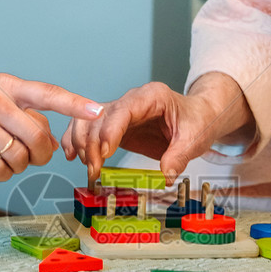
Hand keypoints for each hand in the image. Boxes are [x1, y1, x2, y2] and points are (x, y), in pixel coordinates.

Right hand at [0, 73, 103, 180]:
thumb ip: (23, 111)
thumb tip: (51, 137)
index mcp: (6, 85)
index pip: (47, 93)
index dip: (74, 103)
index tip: (96, 110)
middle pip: (38, 138)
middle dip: (41, 153)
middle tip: (34, 155)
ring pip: (20, 158)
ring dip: (19, 165)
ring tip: (5, 155)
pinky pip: (0, 171)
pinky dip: (2, 173)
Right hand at [61, 73, 253, 184]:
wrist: (198, 116)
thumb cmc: (196, 120)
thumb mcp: (195, 137)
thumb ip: (180, 155)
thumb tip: (165, 174)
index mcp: (151, 97)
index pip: (124, 109)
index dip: (110, 130)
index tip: (105, 152)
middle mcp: (131, 101)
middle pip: (99, 116)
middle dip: (92, 144)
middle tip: (94, 169)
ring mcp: (119, 113)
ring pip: (87, 120)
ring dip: (81, 143)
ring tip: (87, 166)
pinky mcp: (114, 126)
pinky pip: (88, 128)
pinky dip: (76, 140)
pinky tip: (72, 155)